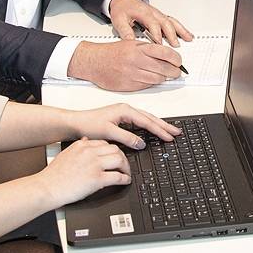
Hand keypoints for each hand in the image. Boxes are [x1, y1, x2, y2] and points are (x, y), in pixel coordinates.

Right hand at [35, 138, 130, 207]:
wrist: (47, 188)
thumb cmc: (53, 175)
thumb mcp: (65, 154)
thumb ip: (77, 147)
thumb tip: (85, 140)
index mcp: (82, 145)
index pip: (105, 143)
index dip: (113, 150)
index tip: (115, 156)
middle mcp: (89, 152)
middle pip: (116, 149)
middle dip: (123, 157)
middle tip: (123, 165)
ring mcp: (94, 165)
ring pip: (120, 159)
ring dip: (126, 167)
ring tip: (126, 173)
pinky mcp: (97, 179)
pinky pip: (118, 176)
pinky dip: (125, 179)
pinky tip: (125, 181)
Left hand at [61, 103, 179, 148]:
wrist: (75, 123)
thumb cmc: (88, 125)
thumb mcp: (109, 132)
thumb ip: (126, 138)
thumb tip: (141, 143)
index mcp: (125, 110)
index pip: (147, 121)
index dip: (160, 130)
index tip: (169, 137)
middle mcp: (126, 109)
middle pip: (150, 118)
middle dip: (164, 125)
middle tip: (176, 132)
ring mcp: (124, 113)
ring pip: (146, 119)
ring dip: (158, 125)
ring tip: (169, 131)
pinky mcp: (121, 118)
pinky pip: (140, 121)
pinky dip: (149, 126)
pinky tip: (152, 130)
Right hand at [70, 38, 183, 90]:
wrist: (93, 62)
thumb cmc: (112, 52)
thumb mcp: (131, 44)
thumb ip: (148, 49)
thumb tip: (167, 56)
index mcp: (139, 49)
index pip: (165, 53)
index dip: (176, 59)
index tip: (179, 62)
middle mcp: (136, 61)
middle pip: (164, 68)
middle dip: (174, 71)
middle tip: (176, 71)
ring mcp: (133, 75)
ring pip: (157, 79)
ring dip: (164, 78)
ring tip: (165, 76)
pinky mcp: (129, 86)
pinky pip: (146, 86)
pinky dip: (152, 83)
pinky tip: (151, 79)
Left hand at [109, 0, 192, 46]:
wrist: (124, 0)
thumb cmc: (122, 9)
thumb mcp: (119, 20)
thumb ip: (125, 31)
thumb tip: (130, 42)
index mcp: (144, 13)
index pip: (152, 23)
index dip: (156, 34)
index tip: (159, 45)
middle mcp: (153, 13)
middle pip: (166, 22)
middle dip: (171, 34)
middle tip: (175, 46)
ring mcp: (158, 15)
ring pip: (172, 21)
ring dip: (181, 30)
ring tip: (188, 39)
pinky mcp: (161, 17)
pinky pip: (173, 22)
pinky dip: (181, 28)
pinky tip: (187, 35)